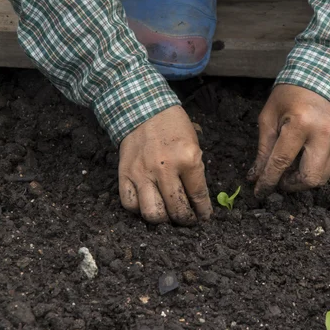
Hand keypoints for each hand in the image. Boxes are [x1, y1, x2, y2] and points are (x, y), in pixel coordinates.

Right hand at [118, 106, 212, 224]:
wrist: (143, 109)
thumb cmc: (173, 127)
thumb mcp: (194, 145)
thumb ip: (195, 173)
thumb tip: (197, 202)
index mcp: (187, 159)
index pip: (198, 196)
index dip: (203, 212)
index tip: (204, 217)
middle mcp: (164, 168)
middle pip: (176, 210)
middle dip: (186, 220)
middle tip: (188, 219)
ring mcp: (142, 173)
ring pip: (152, 213)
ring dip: (163, 219)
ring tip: (168, 215)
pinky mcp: (124, 174)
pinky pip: (129, 204)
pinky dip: (139, 209)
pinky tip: (148, 203)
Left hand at [248, 84, 329, 196]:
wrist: (322, 76)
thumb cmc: (290, 94)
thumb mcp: (269, 117)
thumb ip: (264, 149)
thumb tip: (256, 176)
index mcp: (300, 124)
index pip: (281, 162)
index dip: (268, 181)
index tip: (259, 192)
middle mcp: (323, 134)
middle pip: (310, 177)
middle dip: (291, 185)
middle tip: (279, 179)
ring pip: (324, 177)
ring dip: (304, 180)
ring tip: (291, 169)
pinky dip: (318, 172)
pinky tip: (306, 163)